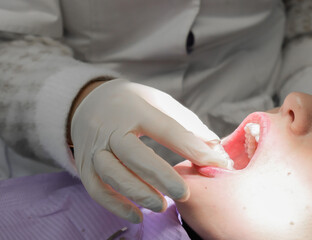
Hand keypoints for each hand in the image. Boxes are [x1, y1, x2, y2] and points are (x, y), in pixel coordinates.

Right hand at [70, 79, 227, 222]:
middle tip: (183, 194)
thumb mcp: (158, 101)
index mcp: (134, 108)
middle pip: (134, 155)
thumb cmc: (131, 103)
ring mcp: (93, 146)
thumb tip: (214, 148)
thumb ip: (186, 123)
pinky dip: (115, 205)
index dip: (192, 148)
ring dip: (138, 193)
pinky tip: (136, 214)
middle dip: (161, 177)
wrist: (89, 101)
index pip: (166, 129)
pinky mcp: (83, 164)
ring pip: (112, 174)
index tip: (216, 164)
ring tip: (161, 205)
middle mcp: (110, 127)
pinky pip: (95, 188)